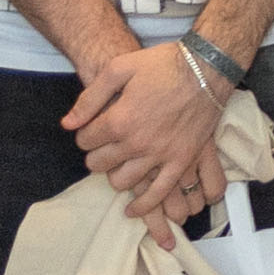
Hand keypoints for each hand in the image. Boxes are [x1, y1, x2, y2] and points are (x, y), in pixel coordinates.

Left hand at [64, 40, 227, 240]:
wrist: (205, 68)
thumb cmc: (162, 65)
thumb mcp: (119, 69)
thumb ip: (90, 98)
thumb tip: (68, 124)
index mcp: (119, 120)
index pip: (85, 140)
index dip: (85, 134)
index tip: (92, 129)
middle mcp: (136, 142)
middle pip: (100, 163)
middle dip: (96, 155)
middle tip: (103, 146)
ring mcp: (159, 155)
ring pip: (122, 181)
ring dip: (115, 174)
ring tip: (119, 164)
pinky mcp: (181, 161)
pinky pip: (158, 193)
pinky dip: (143, 205)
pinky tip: (132, 210)